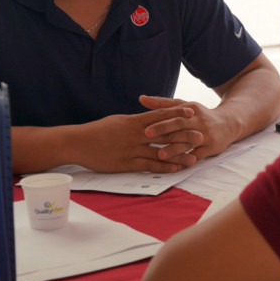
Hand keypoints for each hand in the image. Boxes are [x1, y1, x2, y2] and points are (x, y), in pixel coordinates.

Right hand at [79, 105, 202, 172]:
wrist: (78, 143)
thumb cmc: (97, 131)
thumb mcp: (118, 121)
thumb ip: (135, 121)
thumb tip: (147, 118)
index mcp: (133, 121)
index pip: (159, 115)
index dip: (176, 113)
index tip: (191, 111)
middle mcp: (135, 134)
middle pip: (164, 133)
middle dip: (184, 134)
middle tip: (201, 135)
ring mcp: (131, 149)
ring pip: (160, 152)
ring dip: (179, 154)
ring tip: (195, 157)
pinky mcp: (126, 163)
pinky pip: (149, 166)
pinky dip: (164, 168)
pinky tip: (175, 169)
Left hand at [139, 95, 234, 164]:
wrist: (229, 123)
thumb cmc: (200, 115)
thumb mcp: (185, 106)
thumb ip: (163, 104)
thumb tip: (141, 98)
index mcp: (190, 109)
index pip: (173, 114)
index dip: (159, 120)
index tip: (144, 127)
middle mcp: (198, 120)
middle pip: (179, 125)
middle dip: (163, 130)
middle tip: (147, 136)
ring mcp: (206, 134)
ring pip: (188, 142)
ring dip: (174, 149)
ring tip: (160, 155)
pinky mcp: (212, 147)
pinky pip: (198, 155)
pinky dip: (187, 161)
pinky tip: (176, 166)